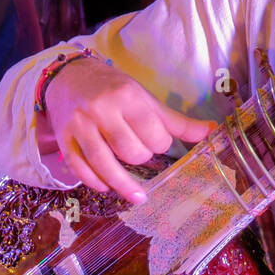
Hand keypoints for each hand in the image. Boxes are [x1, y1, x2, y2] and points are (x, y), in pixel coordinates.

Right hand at [41, 56, 216, 203]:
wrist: (69, 77)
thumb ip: (174, 120)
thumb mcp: (143, 97)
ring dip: (123, 184)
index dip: (160, 144)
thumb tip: (210, 132)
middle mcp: (101, 110)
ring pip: (104, 163)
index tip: (157, 142)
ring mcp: (80, 126)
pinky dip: (95, 181)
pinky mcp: (65, 139)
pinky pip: (80, 168)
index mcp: (126, 96)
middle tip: (140, 152)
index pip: (152, 132)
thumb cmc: (111, 88)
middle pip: (130, 150)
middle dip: (141, 157)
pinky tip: (106, 188)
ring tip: (138, 197)